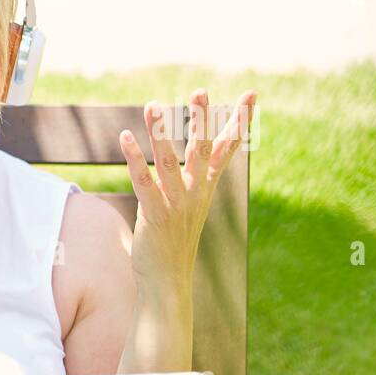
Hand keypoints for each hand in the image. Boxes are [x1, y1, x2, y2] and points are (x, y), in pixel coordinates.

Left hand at [119, 88, 256, 288]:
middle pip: (201, 150)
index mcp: (206, 189)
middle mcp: (196, 194)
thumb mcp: (186, 208)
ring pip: (170, 162)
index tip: (251, 95)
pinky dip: (134, 159)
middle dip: (200, 120)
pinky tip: (124, 138)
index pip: (226, 149)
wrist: (169, 283)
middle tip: (200, 91)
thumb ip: (185, 183)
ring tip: (153, 106)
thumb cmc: (173, 244)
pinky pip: (144, 183)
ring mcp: (177, 205)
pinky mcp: (156, 216)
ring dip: (160, 133)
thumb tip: (180, 164)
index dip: (239, 122)